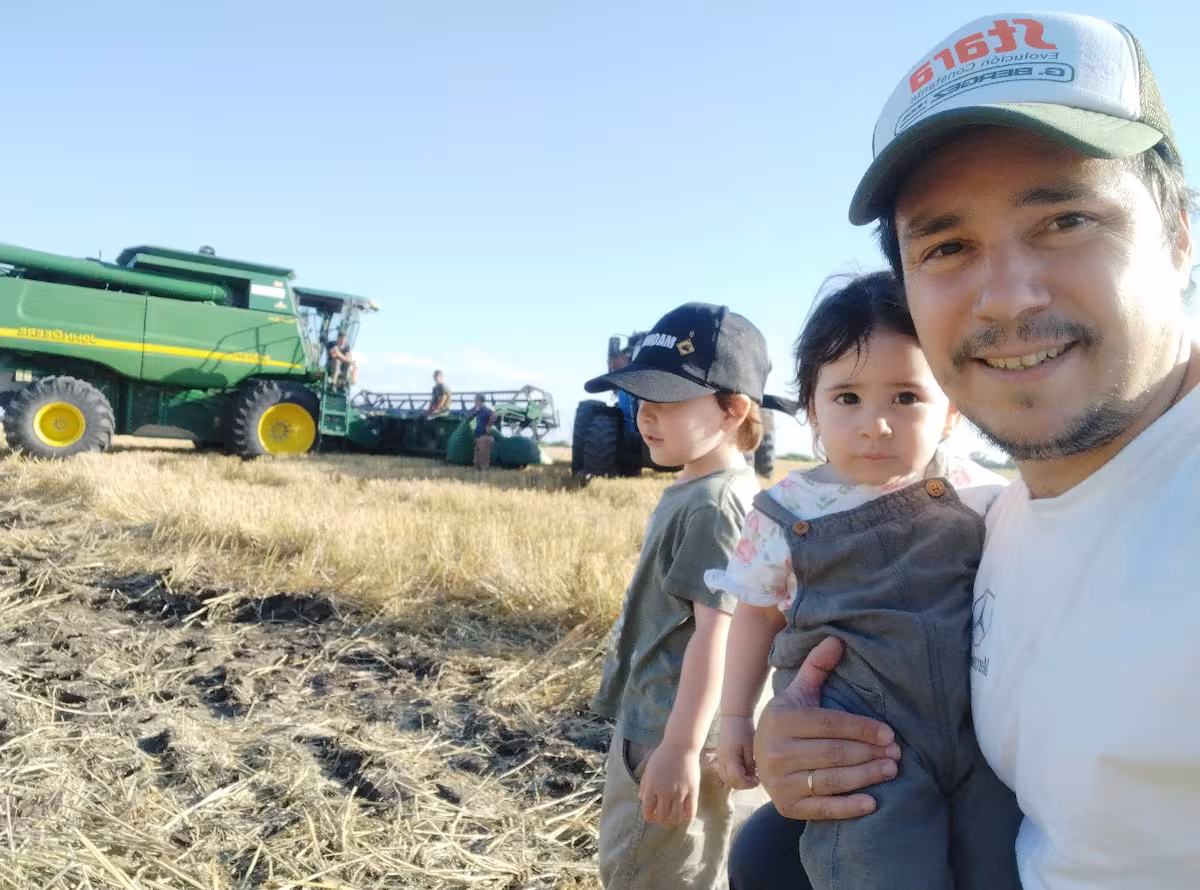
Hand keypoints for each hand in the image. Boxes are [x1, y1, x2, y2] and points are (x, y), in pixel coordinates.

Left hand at [638, 742, 700, 824]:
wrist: (681, 746)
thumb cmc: (663, 756)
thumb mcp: (649, 769)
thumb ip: (644, 785)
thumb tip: (641, 799)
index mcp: (652, 787)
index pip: (647, 811)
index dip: (649, 817)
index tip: (651, 817)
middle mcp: (665, 792)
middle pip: (662, 816)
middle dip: (660, 819)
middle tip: (662, 817)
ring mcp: (680, 793)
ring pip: (675, 817)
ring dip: (672, 820)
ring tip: (672, 817)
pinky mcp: (693, 791)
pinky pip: (690, 812)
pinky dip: (686, 817)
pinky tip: (684, 815)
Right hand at [717, 716, 758, 789]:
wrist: (734, 715)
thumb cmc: (744, 729)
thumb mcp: (751, 747)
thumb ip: (750, 764)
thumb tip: (752, 777)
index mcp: (729, 757)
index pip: (737, 779)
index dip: (748, 784)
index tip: (758, 781)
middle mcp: (721, 759)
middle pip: (730, 781)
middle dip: (743, 784)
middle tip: (755, 780)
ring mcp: (719, 757)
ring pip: (725, 777)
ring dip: (737, 781)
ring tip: (749, 776)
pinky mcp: (720, 754)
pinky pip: (724, 771)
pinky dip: (732, 775)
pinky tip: (743, 770)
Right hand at [753, 636, 900, 820]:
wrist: (759, 758)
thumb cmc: (788, 722)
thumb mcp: (798, 693)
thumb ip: (817, 667)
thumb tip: (837, 639)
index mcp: (780, 719)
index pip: (830, 724)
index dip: (862, 728)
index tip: (889, 733)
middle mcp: (775, 751)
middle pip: (833, 753)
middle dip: (870, 753)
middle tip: (897, 754)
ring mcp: (779, 781)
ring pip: (831, 780)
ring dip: (866, 776)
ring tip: (890, 770)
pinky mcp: (785, 806)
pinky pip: (822, 808)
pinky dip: (848, 807)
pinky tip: (872, 802)